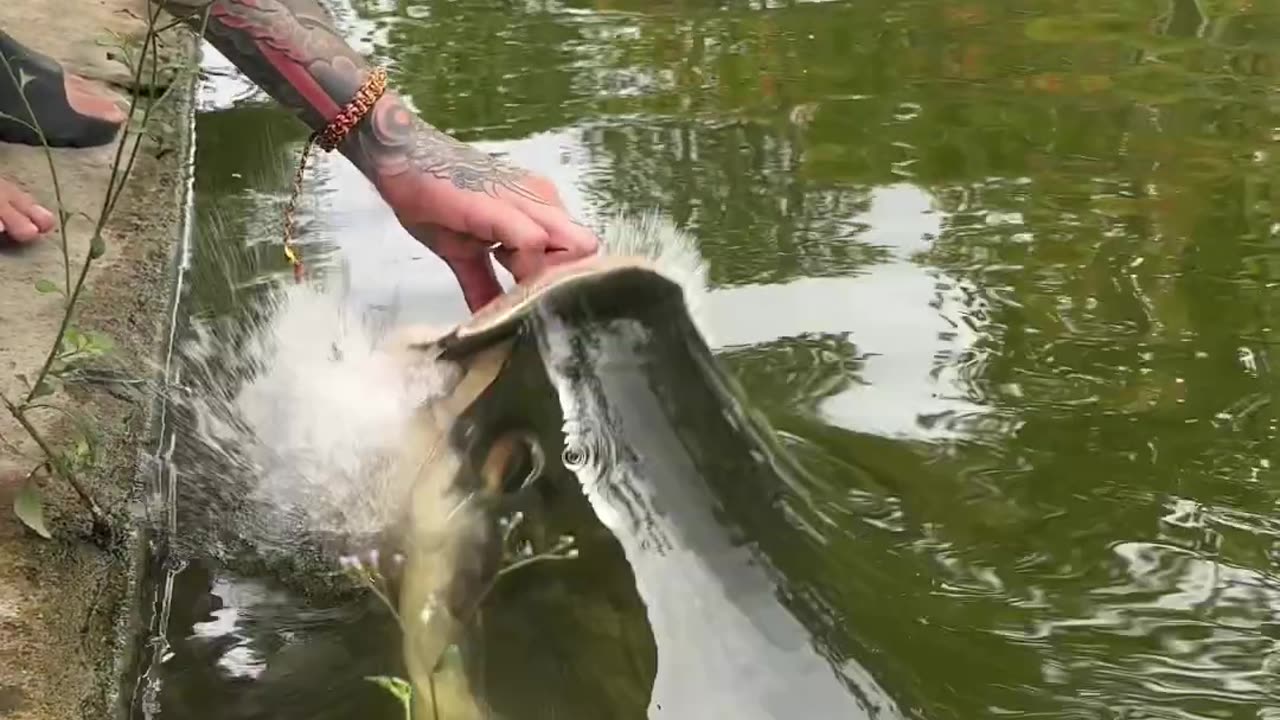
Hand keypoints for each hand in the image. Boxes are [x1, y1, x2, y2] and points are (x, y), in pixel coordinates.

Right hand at [374, 141, 597, 311]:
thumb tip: (490, 324)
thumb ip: (484, 287)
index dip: (562, 283)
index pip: (579, 253)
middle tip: (529, 298)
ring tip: (515, 290)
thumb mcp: (463, 253)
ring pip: (574, 247)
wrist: (399, 157)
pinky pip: (534, 243)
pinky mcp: (502, 205)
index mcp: (539, 211)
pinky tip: (504, 282)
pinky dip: (526, 270)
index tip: (534, 302)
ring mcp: (528, 199)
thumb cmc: (432, 197)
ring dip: (549, 278)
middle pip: (586, 250)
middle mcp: (544, 202)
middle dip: (565, 282)